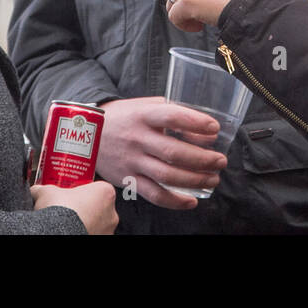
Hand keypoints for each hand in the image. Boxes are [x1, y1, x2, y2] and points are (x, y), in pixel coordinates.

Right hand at [31, 180, 118, 234]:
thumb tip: (36, 190)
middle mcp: (112, 212)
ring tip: (69, 224)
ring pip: (98, 223)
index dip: (84, 193)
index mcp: (105, 192)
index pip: (97, 189)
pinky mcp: (103, 240)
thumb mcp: (47, 192)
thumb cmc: (59, 209)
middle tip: (69, 211)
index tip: (73, 197)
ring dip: (86, 223)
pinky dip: (85, 232)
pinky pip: (94, 233)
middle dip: (86, 209)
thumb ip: (44, 189)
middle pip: (99, 207)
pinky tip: (72, 231)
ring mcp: (108, 230)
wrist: (57, 232)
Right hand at [94, 96, 228, 209]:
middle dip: (203, 159)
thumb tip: (205, 132)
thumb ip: (173, 114)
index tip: (214, 129)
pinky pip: (154, 194)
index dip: (196, 123)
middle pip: (174, 152)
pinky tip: (192, 201)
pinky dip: (175, 201)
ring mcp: (133, 161)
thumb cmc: (123, 117)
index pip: (172, 117)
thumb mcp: (146, 106)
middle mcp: (138, 139)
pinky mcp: (129, 180)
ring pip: (167, 176)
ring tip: (213, 179)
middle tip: (221, 161)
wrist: (86, 135)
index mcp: (143, 116)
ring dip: (195, 180)